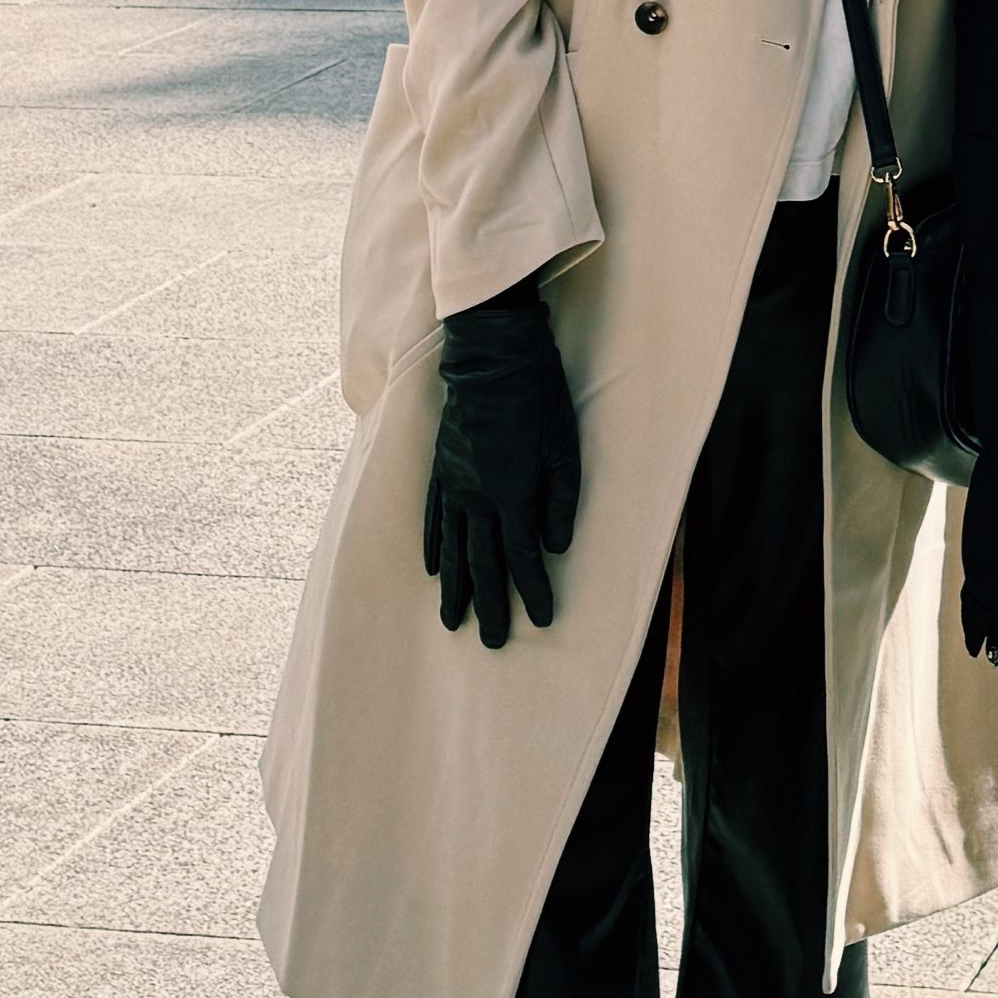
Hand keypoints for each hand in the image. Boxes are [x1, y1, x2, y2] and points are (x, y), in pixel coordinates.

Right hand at [423, 282, 581, 644]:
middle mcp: (476, 496)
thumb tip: (554, 547)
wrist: (492, 354)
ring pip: (452, 547)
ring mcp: (453, 483)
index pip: (521, 556)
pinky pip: (434, 517)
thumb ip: (559, 500)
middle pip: (481, 562)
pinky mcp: (441, 467)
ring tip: (452, 621)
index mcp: (511, 493)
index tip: (540, 620)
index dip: (532, 591)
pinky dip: (434, 546)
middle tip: (491, 642)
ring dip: (454, 587)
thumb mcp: (564, 446)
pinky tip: (432, 568)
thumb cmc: (538, 396)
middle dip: (488, 605)